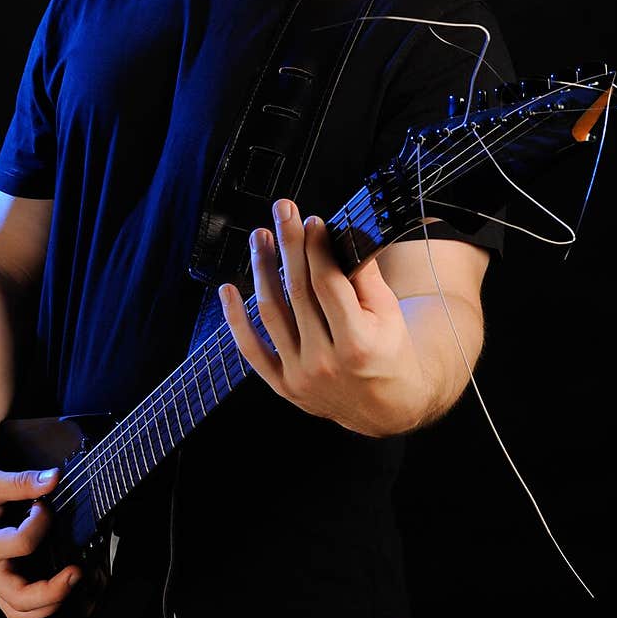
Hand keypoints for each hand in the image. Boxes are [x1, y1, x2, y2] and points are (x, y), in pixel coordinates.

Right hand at [0, 462, 82, 617]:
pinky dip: (39, 602)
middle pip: (21, 599)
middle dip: (55, 590)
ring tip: (70, 580)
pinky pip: (18, 606)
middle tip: (76, 570)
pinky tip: (56, 582)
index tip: (43, 504)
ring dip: (49, 603)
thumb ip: (22, 482)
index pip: (23, 544)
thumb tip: (53, 478)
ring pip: (20, 611)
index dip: (42, 521)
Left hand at [217, 198, 427, 434]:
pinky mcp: (282, 385)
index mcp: (358, 343)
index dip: (317, 249)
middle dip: (288, 245)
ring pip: (271, 312)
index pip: (328, 284)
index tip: (312, 221)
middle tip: (282, 211)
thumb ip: (365, 276)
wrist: (386, 406)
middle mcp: (324, 362)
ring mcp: (299, 376)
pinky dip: (235, 319)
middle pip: (297, 292)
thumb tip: (340, 233)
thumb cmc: (388, 350)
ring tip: (260, 237)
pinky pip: (250, 349)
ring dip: (262, 269)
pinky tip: (227, 289)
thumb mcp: (389, 313)